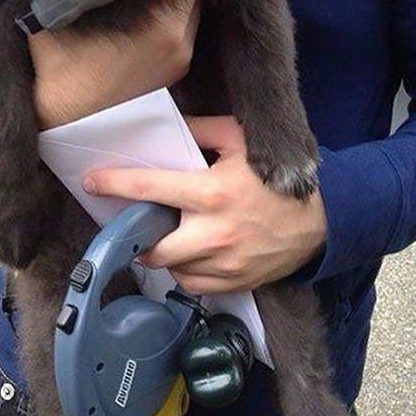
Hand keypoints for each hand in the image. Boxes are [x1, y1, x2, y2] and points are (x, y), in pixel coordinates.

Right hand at [29, 0, 199, 128]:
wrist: (65, 126)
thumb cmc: (57, 70)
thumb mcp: (54, 14)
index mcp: (162, 21)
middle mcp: (181, 38)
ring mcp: (182, 57)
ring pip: (188, 9)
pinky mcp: (177, 72)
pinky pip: (182, 31)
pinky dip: (169, 18)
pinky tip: (144, 13)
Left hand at [83, 116, 326, 292]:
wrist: (324, 219)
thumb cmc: (276, 176)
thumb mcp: (240, 139)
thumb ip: (200, 131)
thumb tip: (167, 129)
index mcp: (210, 192)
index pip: (149, 188)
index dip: (114, 184)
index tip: (91, 182)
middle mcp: (213, 232)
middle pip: (152, 246)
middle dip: (135, 237)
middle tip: (132, 224)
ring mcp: (225, 263)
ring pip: (171, 269)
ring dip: (161, 254)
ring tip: (166, 236)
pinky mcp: (235, 283)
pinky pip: (193, 286)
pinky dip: (183, 272)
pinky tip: (189, 255)